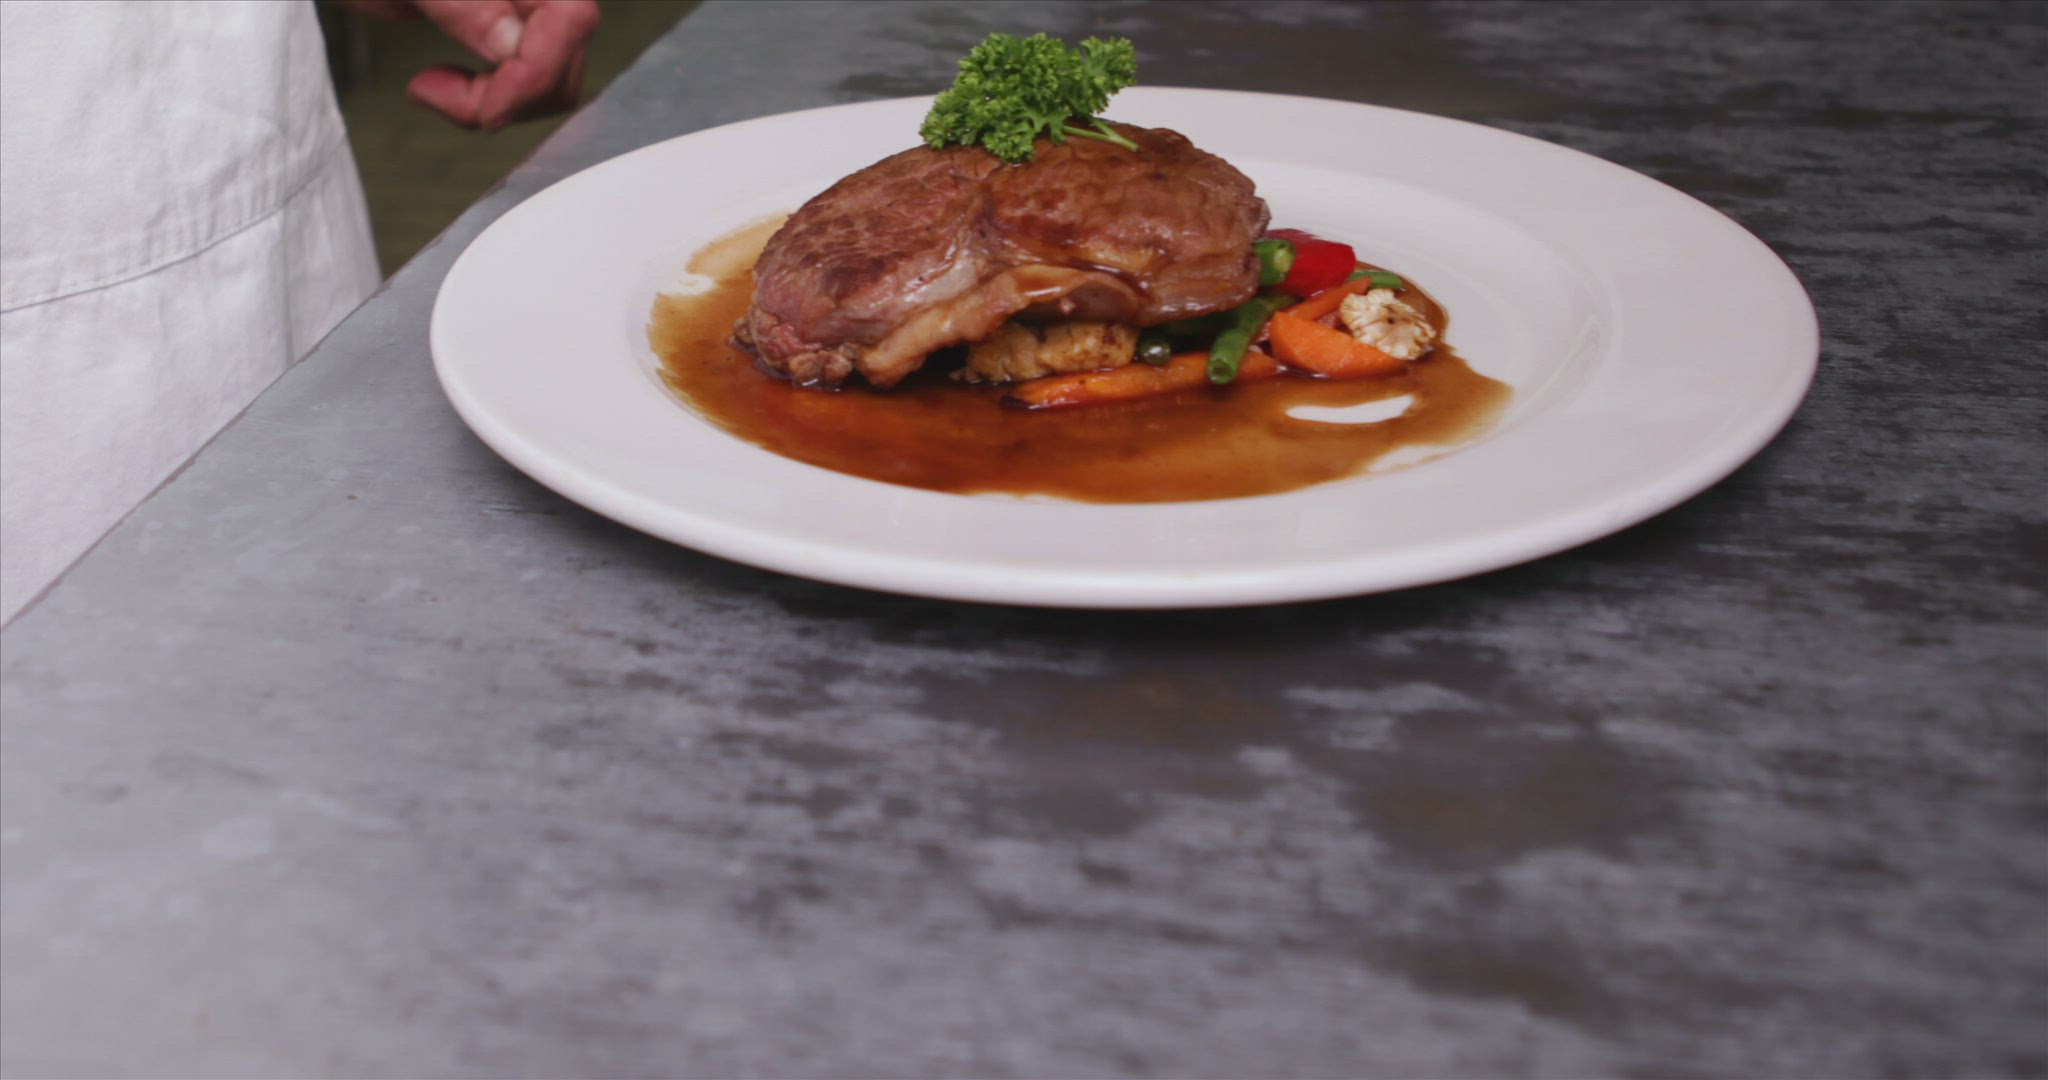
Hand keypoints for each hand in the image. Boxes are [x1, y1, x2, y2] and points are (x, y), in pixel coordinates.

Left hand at [342, 0, 600, 130]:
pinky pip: (519, 80)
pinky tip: (440, 85)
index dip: (535, 73)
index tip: (483, 107)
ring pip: (549, 80)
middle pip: (566, 60)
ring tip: (431, 89)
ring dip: (495, 105)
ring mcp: (515, 7)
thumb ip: (466, 4)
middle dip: (511, 98)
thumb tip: (513, 49)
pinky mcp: (494, 29)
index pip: (573, 20)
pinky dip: (485, 99)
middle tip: (436, 92)